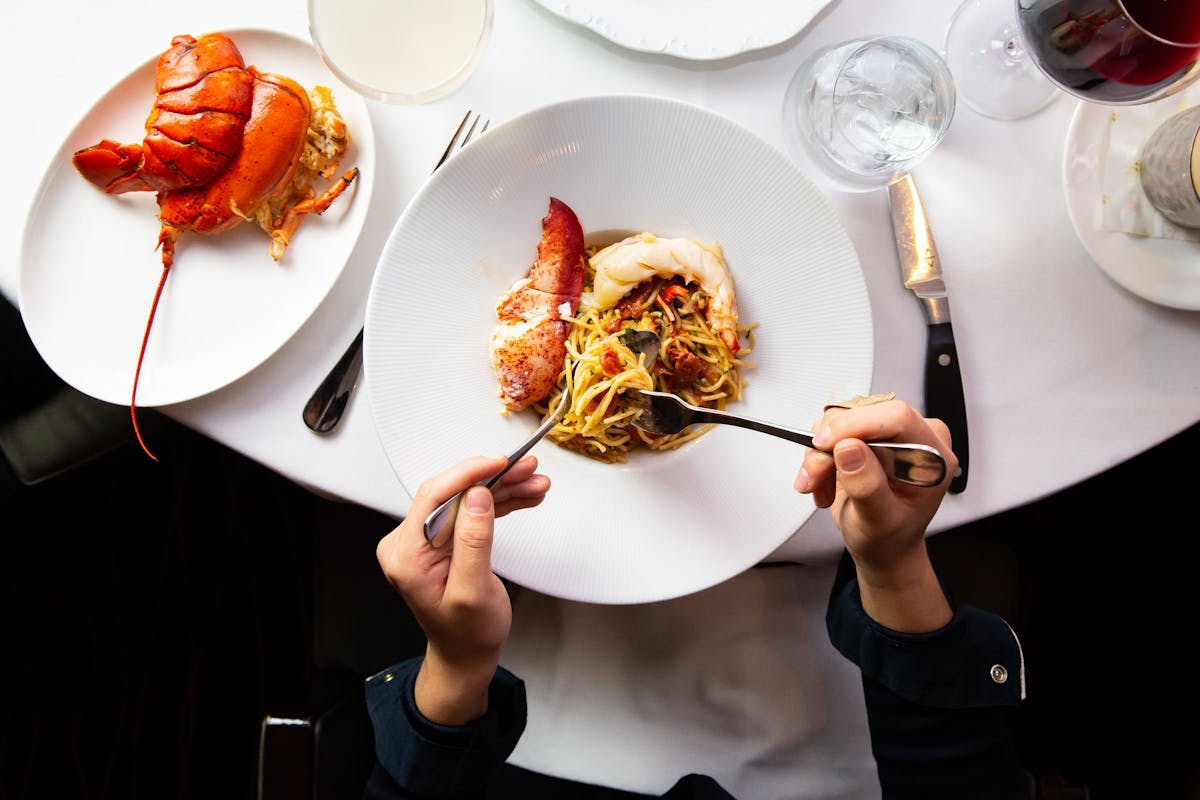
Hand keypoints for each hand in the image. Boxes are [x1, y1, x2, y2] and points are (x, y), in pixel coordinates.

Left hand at [376, 454, 549, 723]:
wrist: (466, 657)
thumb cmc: (466, 634)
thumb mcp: (473, 591)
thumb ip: (473, 542)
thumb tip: (476, 497)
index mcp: (406, 555)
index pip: (433, 497)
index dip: (467, 474)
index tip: (499, 462)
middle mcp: (409, 543)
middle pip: (454, 494)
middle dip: (494, 479)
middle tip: (528, 469)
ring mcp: (426, 541)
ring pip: (467, 500)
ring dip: (503, 489)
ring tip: (535, 483)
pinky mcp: (443, 541)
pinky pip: (472, 513)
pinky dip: (499, 503)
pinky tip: (524, 497)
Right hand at [794, 400, 957, 631]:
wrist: (882, 545)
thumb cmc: (890, 537)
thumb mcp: (880, 521)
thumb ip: (867, 486)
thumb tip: (849, 449)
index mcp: (932, 454)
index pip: (897, 417)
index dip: (857, 424)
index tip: (826, 444)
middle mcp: (913, 437)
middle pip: (861, 415)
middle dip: (829, 447)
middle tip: (817, 478)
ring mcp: (887, 434)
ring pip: (839, 420)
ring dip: (819, 455)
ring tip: (821, 486)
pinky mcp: (864, 435)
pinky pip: (830, 430)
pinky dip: (818, 456)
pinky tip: (824, 482)